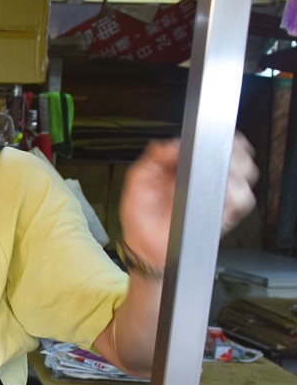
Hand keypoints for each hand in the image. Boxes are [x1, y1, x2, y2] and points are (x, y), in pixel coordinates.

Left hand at [119, 134, 258, 268]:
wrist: (143, 245)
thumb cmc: (140, 214)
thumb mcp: (138, 180)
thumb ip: (153, 157)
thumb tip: (171, 144)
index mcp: (188, 165)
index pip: (217, 143)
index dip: (223, 139)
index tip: (214, 141)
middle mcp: (206, 179)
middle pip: (239, 156)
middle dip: (234, 153)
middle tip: (218, 158)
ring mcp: (216, 196)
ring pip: (246, 175)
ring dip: (237, 171)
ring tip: (219, 174)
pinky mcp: (222, 214)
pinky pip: (242, 201)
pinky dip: (236, 194)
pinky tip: (221, 192)